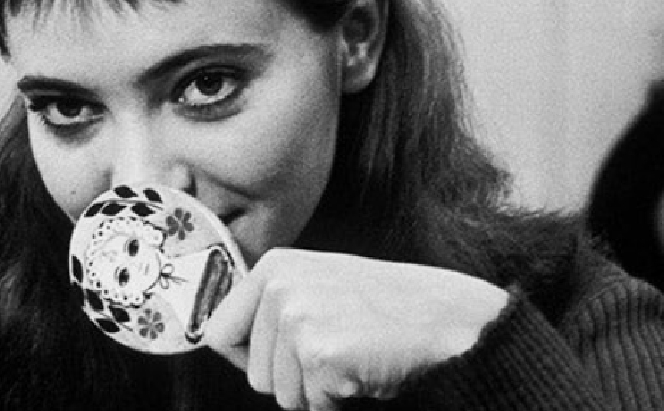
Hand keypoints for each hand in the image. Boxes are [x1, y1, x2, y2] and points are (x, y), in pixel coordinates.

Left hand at [202, 248, 508, 409]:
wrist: (446, 318)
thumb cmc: (386, 306)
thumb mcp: (318, 284)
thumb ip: (273, 304)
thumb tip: (221, 340)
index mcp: (274, 267)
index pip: (218, 332)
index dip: (245, 358)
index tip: (279, 359)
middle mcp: (279, 287)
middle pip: (251, 374)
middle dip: (290, 380)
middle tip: (334, 354)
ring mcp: (298, 319)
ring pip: (281, 395)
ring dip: (316, 391)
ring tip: (352, 357)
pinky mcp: (321, 354)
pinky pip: (313, 405)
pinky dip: (339, 401)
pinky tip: (364, 369)